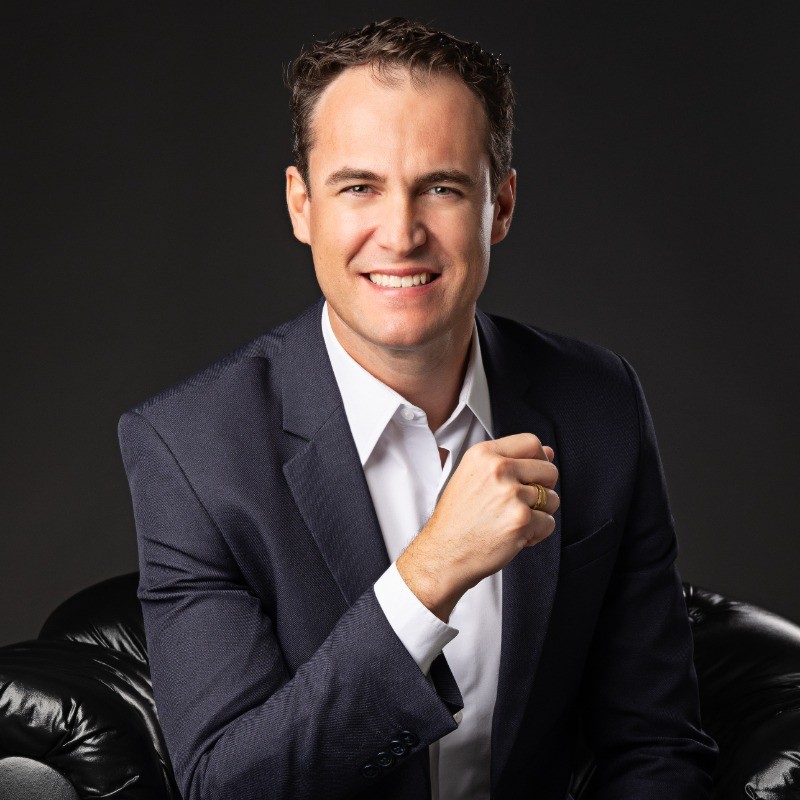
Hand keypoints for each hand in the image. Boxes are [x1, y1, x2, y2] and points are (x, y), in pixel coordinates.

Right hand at [396, 433, 559, 621]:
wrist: (443, 553)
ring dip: (540, 514)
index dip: (540, 458)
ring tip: (514, 520)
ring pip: (552, 498)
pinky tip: (515, 535)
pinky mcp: (521, 520)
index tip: (536, 473)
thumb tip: (549, 452)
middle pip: (548, 470)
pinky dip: (537, 534)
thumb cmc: (456, 519)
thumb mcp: (473, 477)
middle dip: (544, 488)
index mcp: (483, 454)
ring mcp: (511, 494)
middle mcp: (498, 469)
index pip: (531, 443)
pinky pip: (549, 523)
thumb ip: (510, 461)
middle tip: (524, 503)